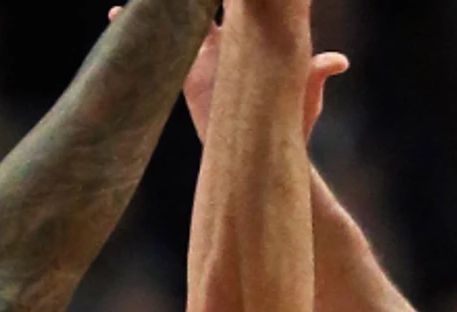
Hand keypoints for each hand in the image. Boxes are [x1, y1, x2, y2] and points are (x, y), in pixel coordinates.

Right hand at [111, 9, 347, 142]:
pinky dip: (142, 41)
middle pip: (202, 8)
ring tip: (132, 2)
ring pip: (180, 26)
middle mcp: (228, 43)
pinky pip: (164, 56)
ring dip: (159, 11)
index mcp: (252, 37)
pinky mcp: (189, 79)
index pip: (237, 4)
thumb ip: (316, 73)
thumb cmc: (293, 121)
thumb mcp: (303, 93)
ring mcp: (207, 59)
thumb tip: (339, 62)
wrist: (268, 152)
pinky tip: (117, 19)